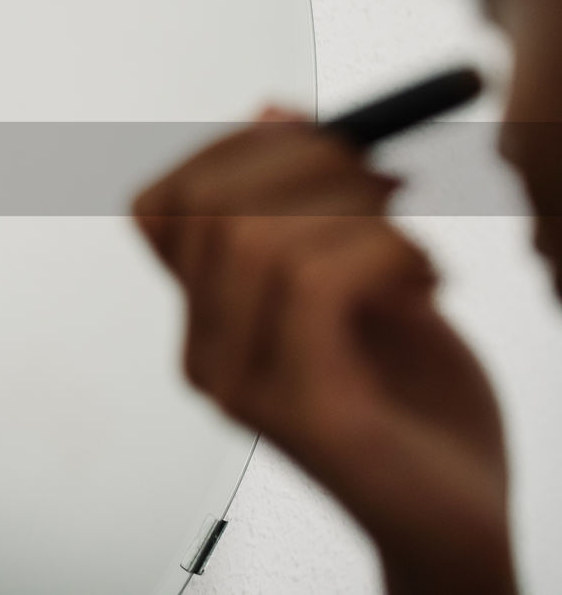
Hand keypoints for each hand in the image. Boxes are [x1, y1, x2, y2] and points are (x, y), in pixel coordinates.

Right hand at [132, 108, 514, 594]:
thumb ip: (315, 199)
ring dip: (357, 213)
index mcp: (210, 316)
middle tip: (377, 177)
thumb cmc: (416, 402)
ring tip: (412, 245)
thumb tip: (270, 109)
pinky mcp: (306, 411)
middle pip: (206, 208)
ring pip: (257, 238)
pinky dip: (387, 254)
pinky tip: (425, 281)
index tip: (306, 136)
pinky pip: (316, 284)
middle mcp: (208, 352)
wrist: (460, 512)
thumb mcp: (365, 269)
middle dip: (302, 161)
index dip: (228, 149)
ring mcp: (246, 386)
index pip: (161, 206)